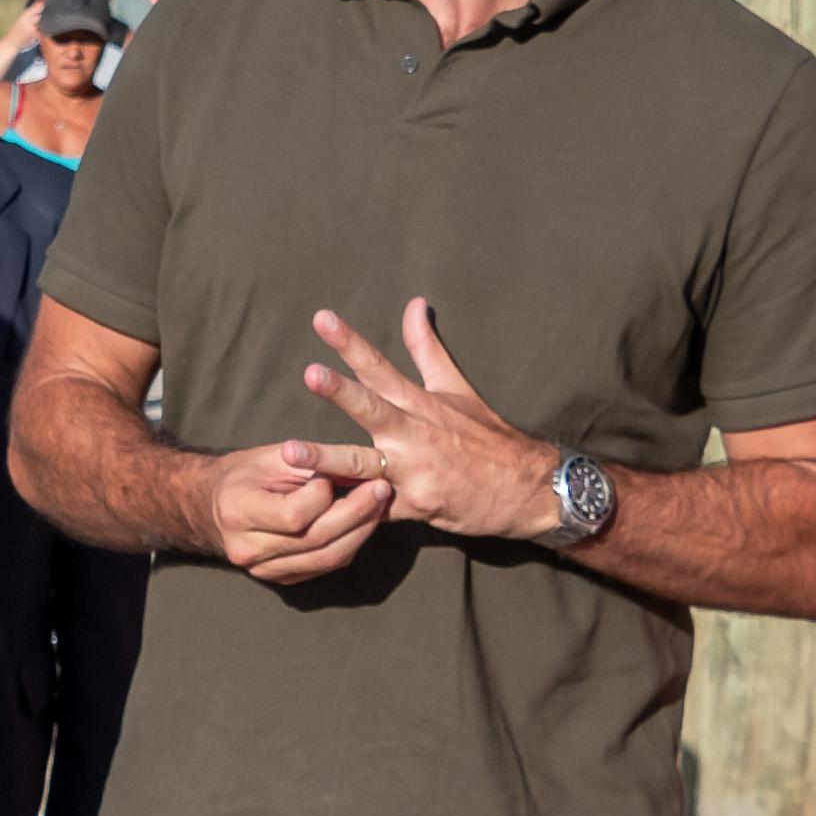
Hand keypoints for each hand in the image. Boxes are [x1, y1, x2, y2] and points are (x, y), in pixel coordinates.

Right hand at [204, 438, 391, 583]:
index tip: (333, 473)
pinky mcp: (279, 578)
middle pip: (316, 540)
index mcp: (237, 512)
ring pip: (327, 558)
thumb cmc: (243, 475)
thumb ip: (312, 462)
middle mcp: (247, 548)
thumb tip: (359, 468)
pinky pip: (325, 566)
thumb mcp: (270, 457)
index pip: (294, 515)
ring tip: (378, 505)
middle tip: (381, 489)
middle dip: (357, 512)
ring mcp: (262, 569)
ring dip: (361, 531)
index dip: (322, 495)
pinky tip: (360, 523)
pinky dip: (349, 544)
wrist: (211, 507)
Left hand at [296, 298, 563, 543]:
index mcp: (421, 404)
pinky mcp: (414, 507)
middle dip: (341, 392)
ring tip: (289, 452)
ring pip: (364, 464)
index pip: (380, 367)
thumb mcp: (456, 388)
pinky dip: (346, 510)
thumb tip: (414, 302)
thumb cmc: (486, 437)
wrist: (526, 489)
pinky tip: (311, 513)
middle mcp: (415, 434)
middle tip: (310, 373)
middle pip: (373, 408)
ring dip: (326, 459)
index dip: (350, 343)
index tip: (322, 319)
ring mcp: (414, 472)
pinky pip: (373, 510)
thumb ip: (426, 348)